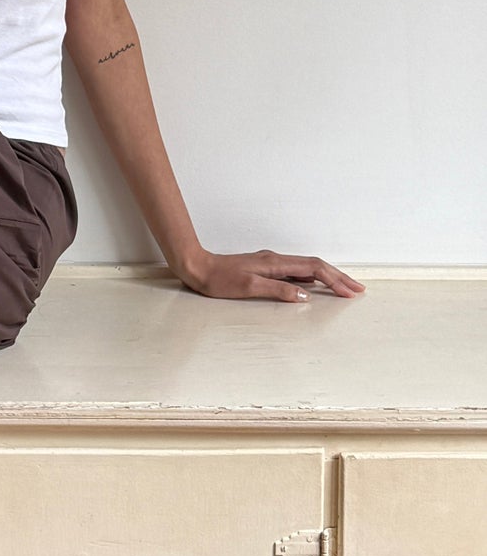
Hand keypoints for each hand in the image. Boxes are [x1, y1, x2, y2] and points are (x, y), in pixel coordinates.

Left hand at [175, 249, 365, 301]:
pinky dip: (312, 278)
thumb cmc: (219, 280)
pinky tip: (316, 287)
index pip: (314, 268)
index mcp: (275, 262)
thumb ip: (277, 290)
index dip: (335, 280)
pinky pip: (296, 272)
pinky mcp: (266, 268)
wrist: (197, 268)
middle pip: (316, 266)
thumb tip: (305, 296)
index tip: (351, 292)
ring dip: (328, 277)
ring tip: (344, 288)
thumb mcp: (248, 287)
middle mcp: (276, 260)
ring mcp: (272, 263)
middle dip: (338, 277)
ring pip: (308, 268)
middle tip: (357, 290)